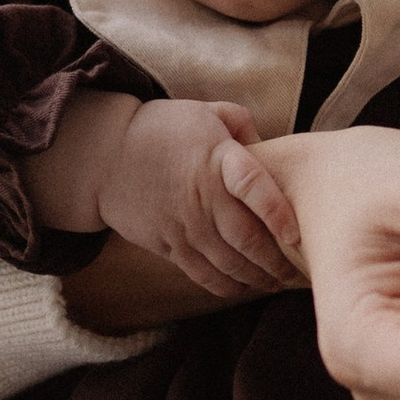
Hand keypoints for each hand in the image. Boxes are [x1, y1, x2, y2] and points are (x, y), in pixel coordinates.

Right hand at [95, 98, 300, 296]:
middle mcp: (202, 195)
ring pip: (227, 263)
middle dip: (275, 261)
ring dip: (256, 278)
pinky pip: (201, 274)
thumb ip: (242, 125)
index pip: (253, 186)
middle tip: (294, 272)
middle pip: (246, 238)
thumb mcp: (205, 112)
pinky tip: (242, 287)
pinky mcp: (167, 244)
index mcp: (216, 158)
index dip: (277, 212)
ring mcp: (183, 224)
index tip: (296, 234)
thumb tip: (269, 151)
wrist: (104, 154)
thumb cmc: (162, 130)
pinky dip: (226, 286)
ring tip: (274, 283)